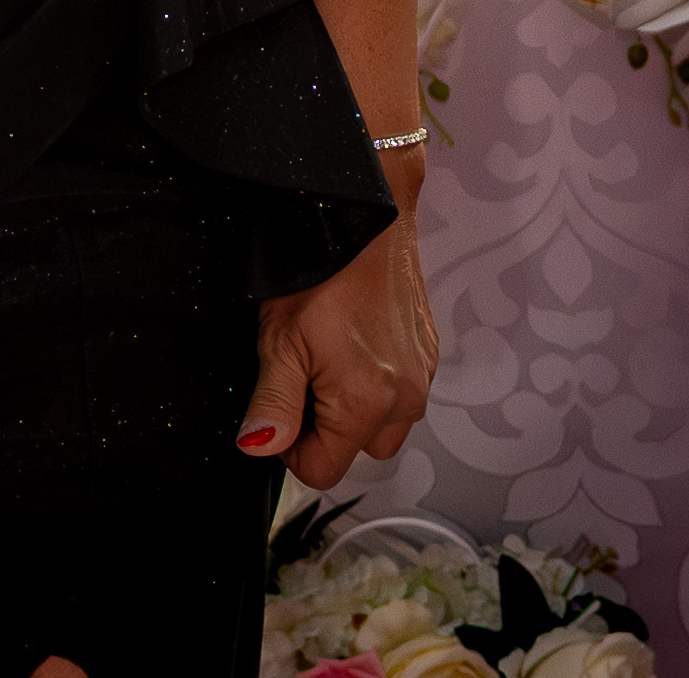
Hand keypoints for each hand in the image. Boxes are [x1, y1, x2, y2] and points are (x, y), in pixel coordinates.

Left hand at [243, 200, 435, 489]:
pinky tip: (352, 344)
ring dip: (352, 408)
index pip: (324, 470)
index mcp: (366, 404)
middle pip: (356, 451)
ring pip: (382, 426)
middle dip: (325, 428)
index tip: (278, 410)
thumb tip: (259, 448)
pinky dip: (375, 384)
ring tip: (327, 356)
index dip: (291, 449)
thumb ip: (272, 404)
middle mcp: (406, 400)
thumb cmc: (320, 271)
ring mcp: (422, 378)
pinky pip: (400, 395)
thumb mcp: (280, 341)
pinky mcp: (428, 357)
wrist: (365, 218)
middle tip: (302, 373)